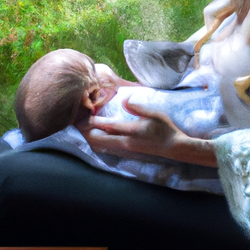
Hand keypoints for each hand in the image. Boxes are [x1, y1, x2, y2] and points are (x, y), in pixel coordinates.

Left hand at [77, 101, 216, 166]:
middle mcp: (126, 142)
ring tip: (80, 130)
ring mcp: (126, 148)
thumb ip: (138, 107)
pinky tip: (93, 138)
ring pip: (102, 145)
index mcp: (133, 131)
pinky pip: (107, 147)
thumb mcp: (155, 114)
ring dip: (90, 138)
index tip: (84, 114)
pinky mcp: (127, 150)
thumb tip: (123, 100)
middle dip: (86, 132)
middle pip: (100, 140)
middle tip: (75, 124)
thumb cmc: (165, 128)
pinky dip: (98, 142)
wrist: (174, 147)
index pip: (110, 126)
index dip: (95, 121)